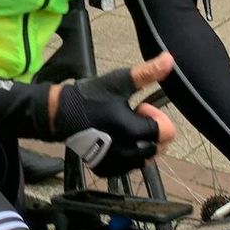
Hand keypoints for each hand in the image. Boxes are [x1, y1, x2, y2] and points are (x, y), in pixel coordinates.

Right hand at [53, 53, 176, 175]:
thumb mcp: (120, 82)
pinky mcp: (106, 169)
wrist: (60, 114)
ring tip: (124, 129)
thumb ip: (148, 73)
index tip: (140, 107)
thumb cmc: (90, 97)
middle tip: (131, 117)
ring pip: (146, 158)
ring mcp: (116, 164)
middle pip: (159, 146)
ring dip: (142, 144)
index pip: (167, 131)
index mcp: (133, 130)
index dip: (156, 116)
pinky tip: (115, 141)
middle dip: (151, 131)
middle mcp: (127, 152)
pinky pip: (129, 167)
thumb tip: (169, 59)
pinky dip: (128, 155)